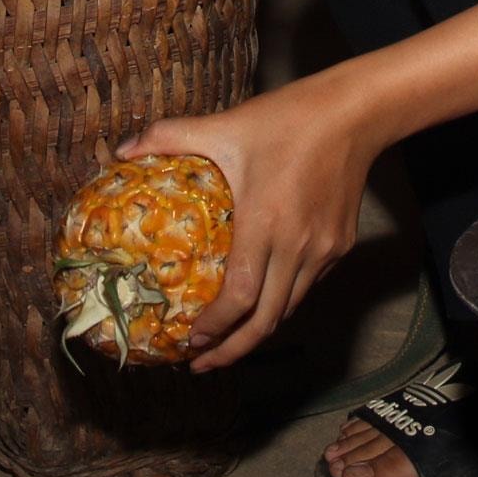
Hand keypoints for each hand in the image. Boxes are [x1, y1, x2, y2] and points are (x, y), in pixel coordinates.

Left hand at [123, 73, 381, 372]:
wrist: (355, 112)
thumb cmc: (288, 118)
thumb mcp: (226, 125)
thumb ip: (171, 136)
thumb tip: (122, 149)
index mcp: (265, 223)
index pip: (239, 297)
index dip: (214, 328)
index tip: (189, 342)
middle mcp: (298, 246)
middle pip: (266, 320)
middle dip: (231, 351)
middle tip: (201, 363)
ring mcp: (323, 250)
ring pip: (289, 308)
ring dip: (257, 331)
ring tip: (229, 341)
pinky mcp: (340, 245)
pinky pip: (308, 286)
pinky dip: (282, 302)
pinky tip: (262, 299)